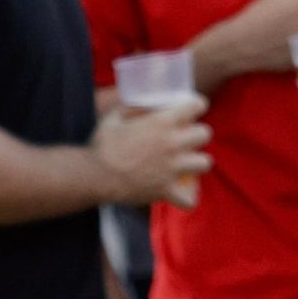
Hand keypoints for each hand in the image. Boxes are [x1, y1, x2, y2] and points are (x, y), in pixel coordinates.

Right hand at [91, 95, 211, 208]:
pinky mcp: (167, 190)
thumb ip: (132, 107)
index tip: (192, 109)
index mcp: (161, 122)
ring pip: (205, 163)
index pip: (196, 105)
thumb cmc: (102, 145)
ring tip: (187, 163)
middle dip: (198, 134)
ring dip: (197, 162)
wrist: (92, 176)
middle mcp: (172, 144)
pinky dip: (187, 197)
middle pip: (205, 134)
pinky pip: (190, 198)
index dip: (196, 106)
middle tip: (187, 139)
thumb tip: (142, 100)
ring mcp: (172, 168)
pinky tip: (181, 192)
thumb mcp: (114, 117)